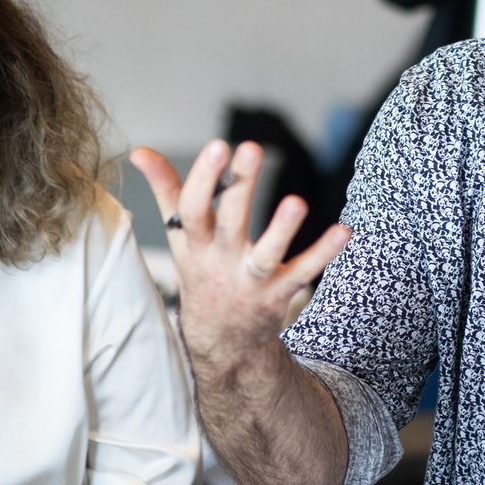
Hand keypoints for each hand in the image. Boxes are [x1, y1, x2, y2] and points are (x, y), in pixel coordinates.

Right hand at [130, 141, 350, 367]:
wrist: (220, 339)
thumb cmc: (202, 271)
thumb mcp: (180, 235)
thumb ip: (166, 190)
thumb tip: (139, 151)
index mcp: (194, 242)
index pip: (192, 208)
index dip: (202, 178)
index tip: (218, 145)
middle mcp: (221, 260)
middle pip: (229, 221)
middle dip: (238, 186)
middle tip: (250, 147)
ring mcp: (251, 279)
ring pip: (266, 254)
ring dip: (282, 230)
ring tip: (296, 201)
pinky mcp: (280, 292)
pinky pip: (303, 272)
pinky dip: (324, 253)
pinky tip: (344, 230)